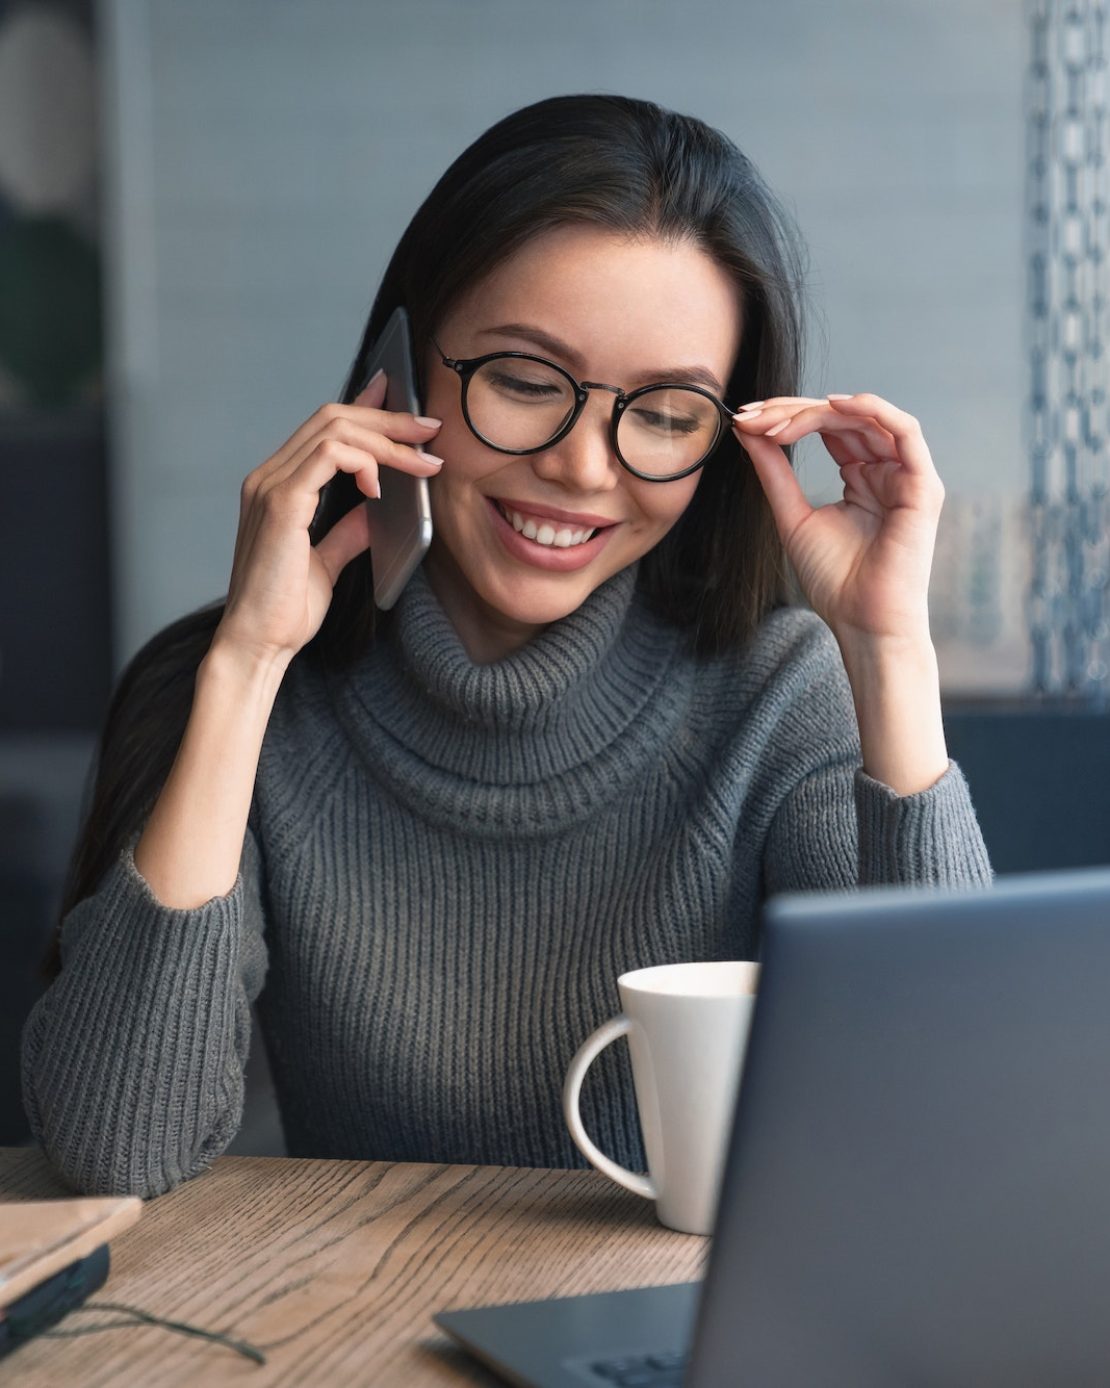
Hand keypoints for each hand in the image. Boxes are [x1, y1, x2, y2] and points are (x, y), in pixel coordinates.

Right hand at [214, 370, 443, 667]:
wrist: (259, 644)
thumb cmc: (284, 610)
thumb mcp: (327, 563)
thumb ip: (348, 531)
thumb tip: (376, 511)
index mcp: (277, 487)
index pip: (323, 428)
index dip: (365, 407)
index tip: (404, 403)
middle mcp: (269, 478)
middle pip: (332, 418)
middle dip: (387, 417)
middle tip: (429, 428)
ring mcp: (271, 487)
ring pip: (334, 430)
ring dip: (386, 439)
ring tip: (422, 460)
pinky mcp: (281, 503)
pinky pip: (329, 456)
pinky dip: (364, 461)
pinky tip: (381, 486)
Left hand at [731, 393, 944, 645]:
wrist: (863, 622)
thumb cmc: (835, 581)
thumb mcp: (793, 516)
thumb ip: (775, 472)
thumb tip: (748, 430)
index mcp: (862, 478)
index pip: (827, 429)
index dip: (787, 418)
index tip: (745, 421)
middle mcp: (886, 471)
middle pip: (843, 418)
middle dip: (793, 411)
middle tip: (753, 416)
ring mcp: (906, 475)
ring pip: (866, 418)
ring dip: (817, 411)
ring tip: (776, 421)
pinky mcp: (922, 485)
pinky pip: (904, 430)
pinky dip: (871, 409)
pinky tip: (832, 404)